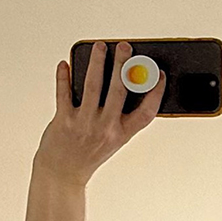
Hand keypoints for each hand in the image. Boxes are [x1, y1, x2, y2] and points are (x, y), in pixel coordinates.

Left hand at [34, 41, 165, 185]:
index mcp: (122, 134)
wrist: (62, 173)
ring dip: (97, 62)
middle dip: (123, 65)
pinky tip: (65, 64)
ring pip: (93, 85)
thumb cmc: (88, 154)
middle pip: (119, 90)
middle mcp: (105, 128)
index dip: (155, 92)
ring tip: (99, 47)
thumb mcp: (112, 140)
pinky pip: (64, 92)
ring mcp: (84, 124)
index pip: (146, 112)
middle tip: (126, 47)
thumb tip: (122, 83)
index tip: (159, 75)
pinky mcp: (64, 120)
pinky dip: (64, 76)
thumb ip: (119, 118)